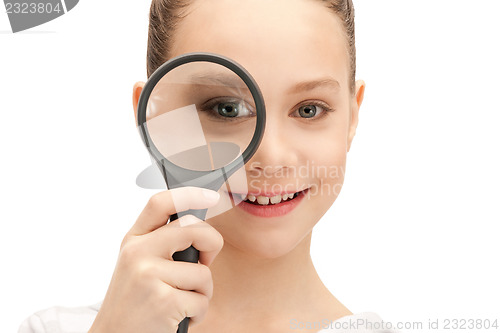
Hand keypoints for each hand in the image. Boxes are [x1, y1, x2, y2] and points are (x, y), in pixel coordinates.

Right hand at [88, 187, 222, 332]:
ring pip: (203, 273)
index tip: (212, 197)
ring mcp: (149, 274)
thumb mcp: (138, 264)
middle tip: (207, 262)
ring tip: (180, 303)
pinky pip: (201, 300)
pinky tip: (177, 318)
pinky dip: (197, 314)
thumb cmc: (134, 303)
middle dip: (213, 244)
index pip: (160, 203)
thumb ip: (161, 244)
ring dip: (202, 293)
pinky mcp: (162, 300)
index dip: (190, 194)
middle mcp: (138, 252)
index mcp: (134, 240)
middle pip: (193, 229)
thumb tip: (201, 230)